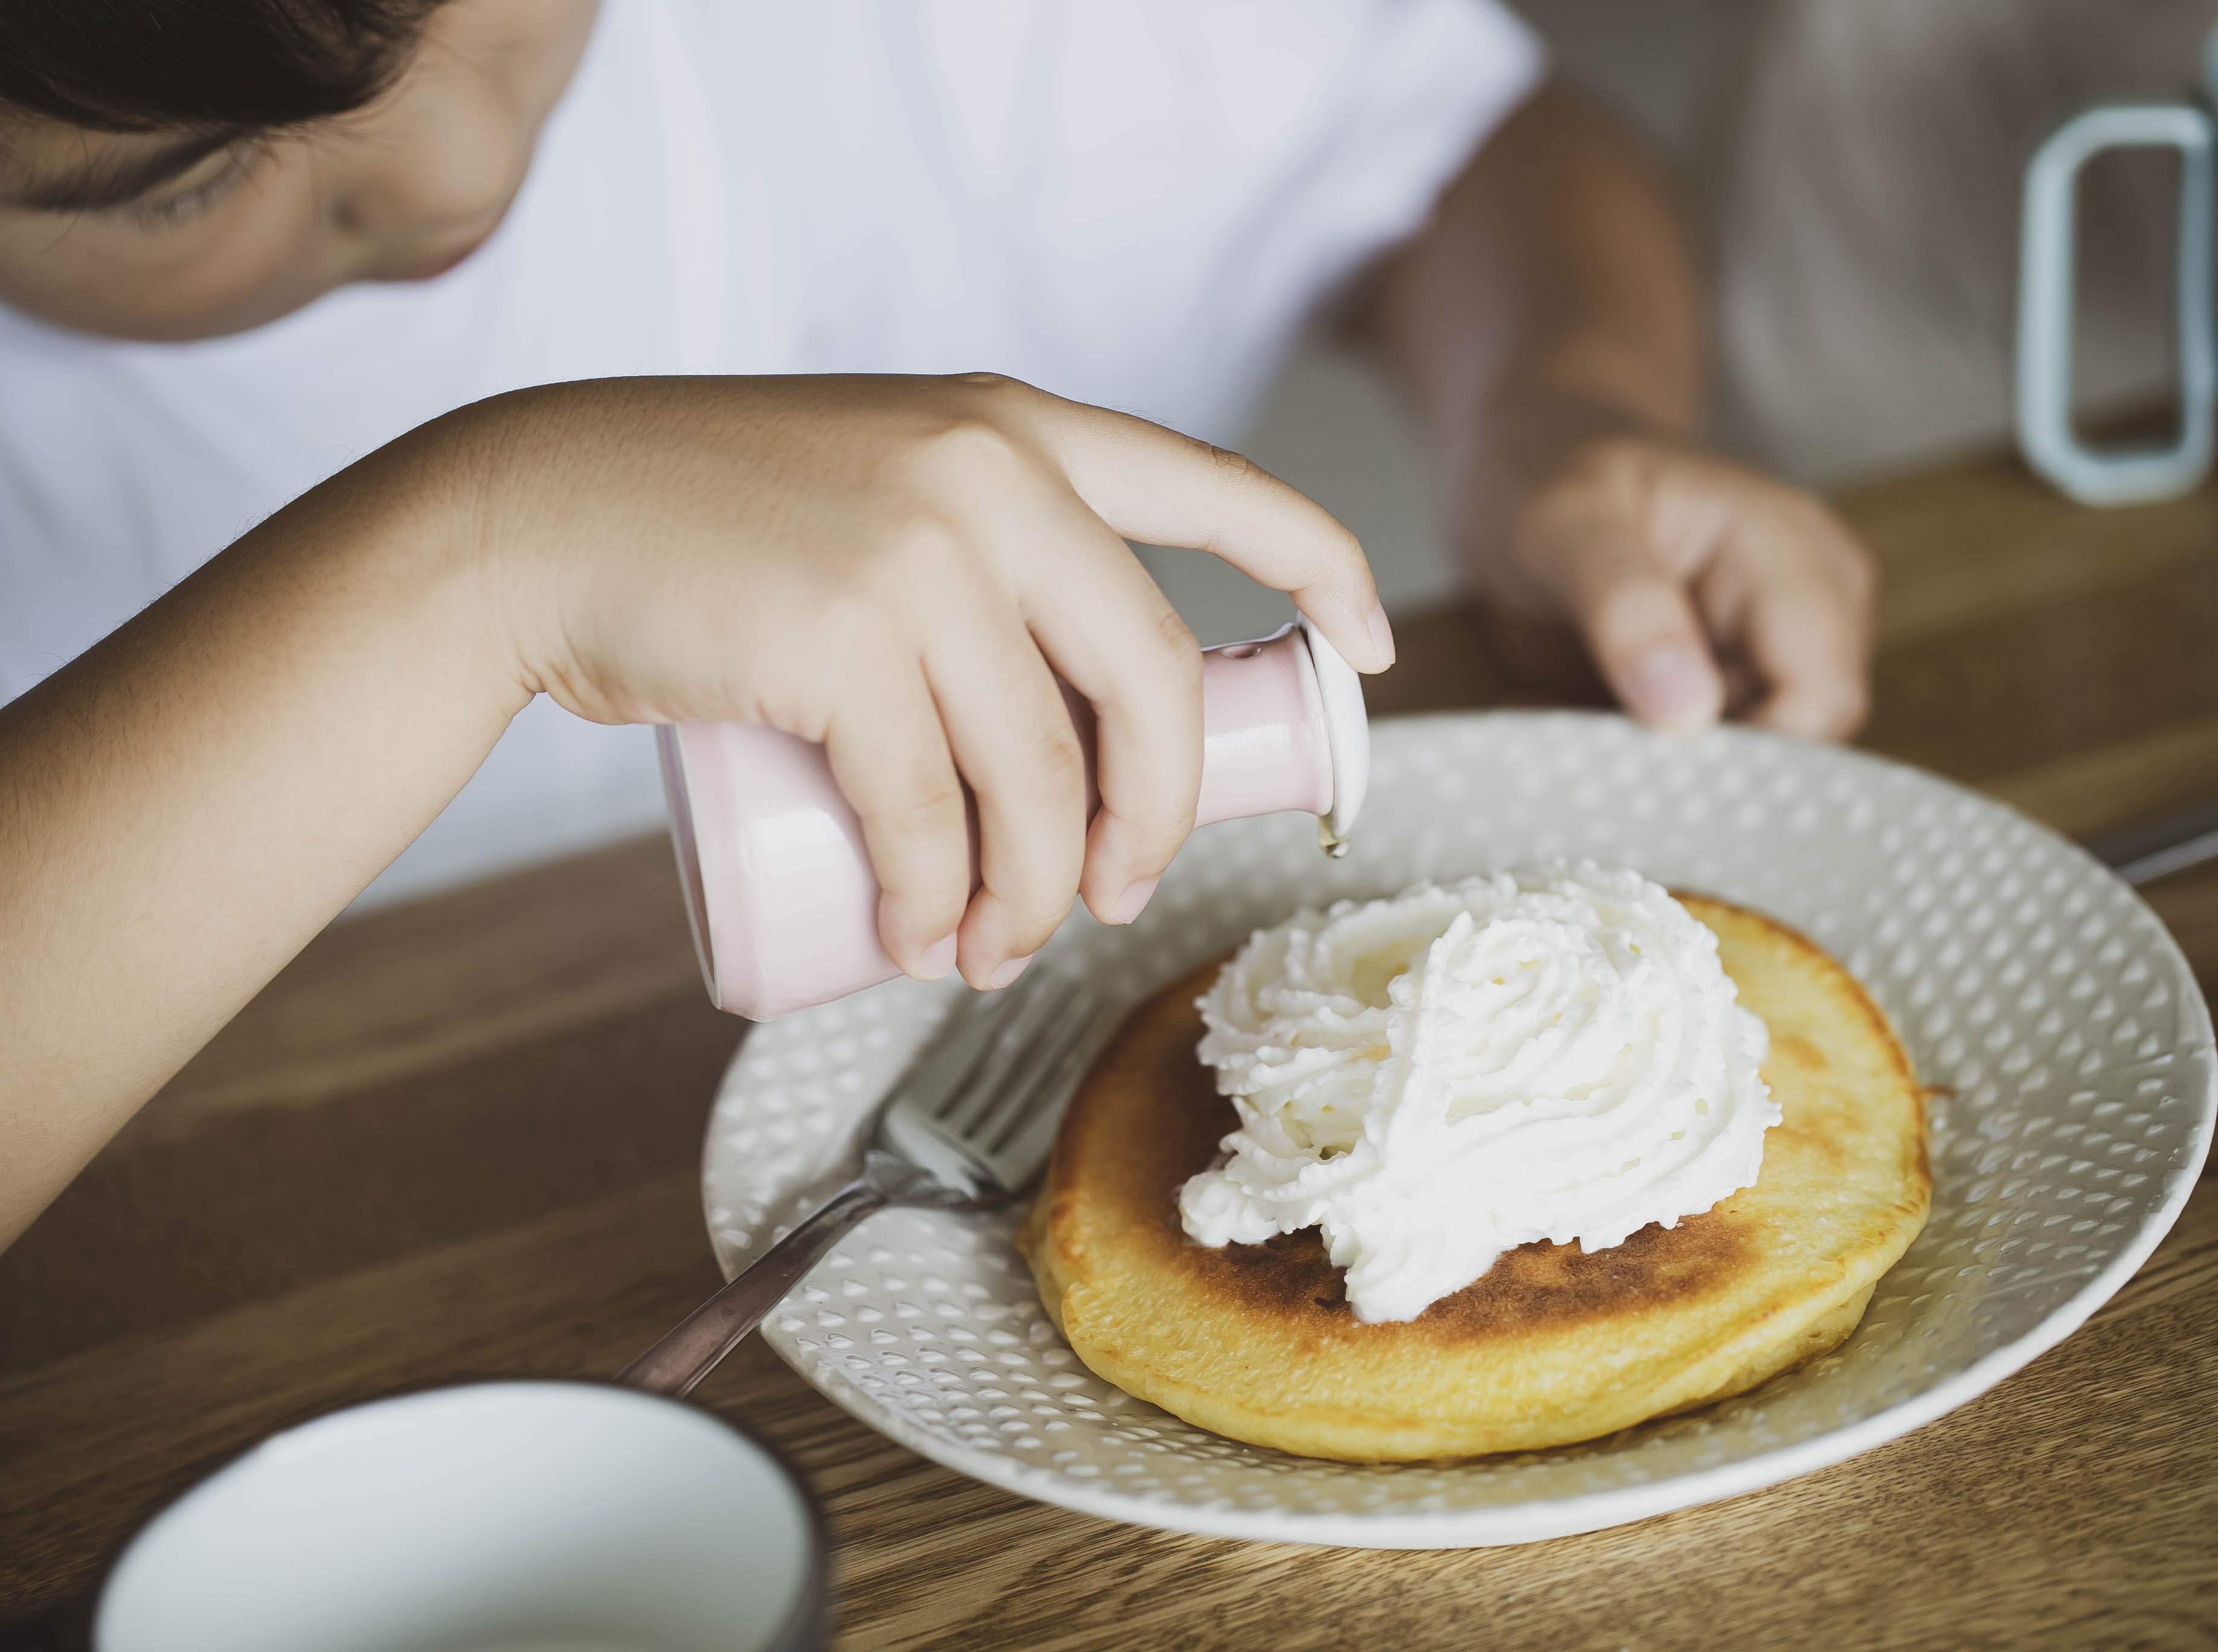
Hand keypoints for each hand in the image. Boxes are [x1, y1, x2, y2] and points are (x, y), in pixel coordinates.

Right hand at [436, 373, 1391, 987]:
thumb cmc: (718, 526)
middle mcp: (992, 473)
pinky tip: (921, 939)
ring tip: (990, 950)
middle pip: (1153, 682)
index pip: (1223, 490)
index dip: (1321, 569)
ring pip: (1041, 775)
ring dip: (1031, 897)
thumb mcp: (888, 489)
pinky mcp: (839, 641)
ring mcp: (918, 553)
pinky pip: (934, 816)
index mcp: (1022, 431)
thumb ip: (991, 560)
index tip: (1367, 649)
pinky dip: (940, 904)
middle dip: (1157, 818)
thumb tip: (1086, 746)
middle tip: (1115, 896)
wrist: (539, 515)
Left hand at [1464, 425, 1873, 739]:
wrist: (1527, 462)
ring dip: (1656, 769)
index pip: (1821, 697)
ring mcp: (1773, 654)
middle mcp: (1808, 609)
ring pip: (1745, 767)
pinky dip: (1635, 761)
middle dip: (1697, 772)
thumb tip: (1686, 712)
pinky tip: (1575, 725)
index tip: (1651, 774)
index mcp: (1792, 554)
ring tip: (1573, 730)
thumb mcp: (1566, 521)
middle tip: (1591, 757)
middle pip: (1796, 746)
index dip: (1749, 756)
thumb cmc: (1549, 471)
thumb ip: (1626, 607)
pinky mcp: (1727, 692)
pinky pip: (1699, 762)